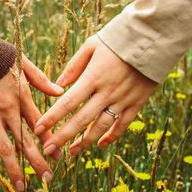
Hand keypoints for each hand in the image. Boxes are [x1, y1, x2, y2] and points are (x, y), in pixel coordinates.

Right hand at [0, 55, 63, 190]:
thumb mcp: (22, 62)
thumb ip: (40, 79)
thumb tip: (60, 92)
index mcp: (21, 95)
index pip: (39, 124)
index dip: (49, 141)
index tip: (57, 158)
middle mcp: (7, 109)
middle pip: (25, 141)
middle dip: (37, 162)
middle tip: (47, 179)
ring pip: (4, 147)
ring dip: (14, 168)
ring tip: (21, 187)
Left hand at [34, 35, 156, 155]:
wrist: (153, 38)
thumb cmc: (118, 39)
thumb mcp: (92, 45)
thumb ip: (74, 65)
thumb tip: (58, 84)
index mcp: (93, 76)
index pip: (68, 102)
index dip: (52, 118)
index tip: (38, 129)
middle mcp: (107, 92)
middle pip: (81, 120)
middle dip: (62, 137)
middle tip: (48, 150)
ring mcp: (123, 99)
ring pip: (101, 127)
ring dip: (85, 142)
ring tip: (71, 152)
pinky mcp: (137, 103)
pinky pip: (123, 125)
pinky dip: (112, 137)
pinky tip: (100, 145)